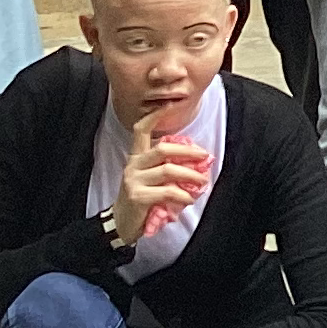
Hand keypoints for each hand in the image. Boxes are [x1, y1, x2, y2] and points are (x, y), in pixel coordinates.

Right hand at [110, 112, 210, 246]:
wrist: (121, 223)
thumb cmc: (142, 199)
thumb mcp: (152, 180)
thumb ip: (168, 168)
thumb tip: (197, 164)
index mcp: (137, 157)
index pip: (141, 130)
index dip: (155, 116)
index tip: (170, 104)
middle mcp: (133, 165)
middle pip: (163, 149)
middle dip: (188, 152)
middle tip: (205, 157)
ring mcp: (133, 180)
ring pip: (168, 170)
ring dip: (190, 175)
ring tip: (202, 182)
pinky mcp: (137, 196)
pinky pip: (166, 191)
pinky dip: (182, 195)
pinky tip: (189, 199)